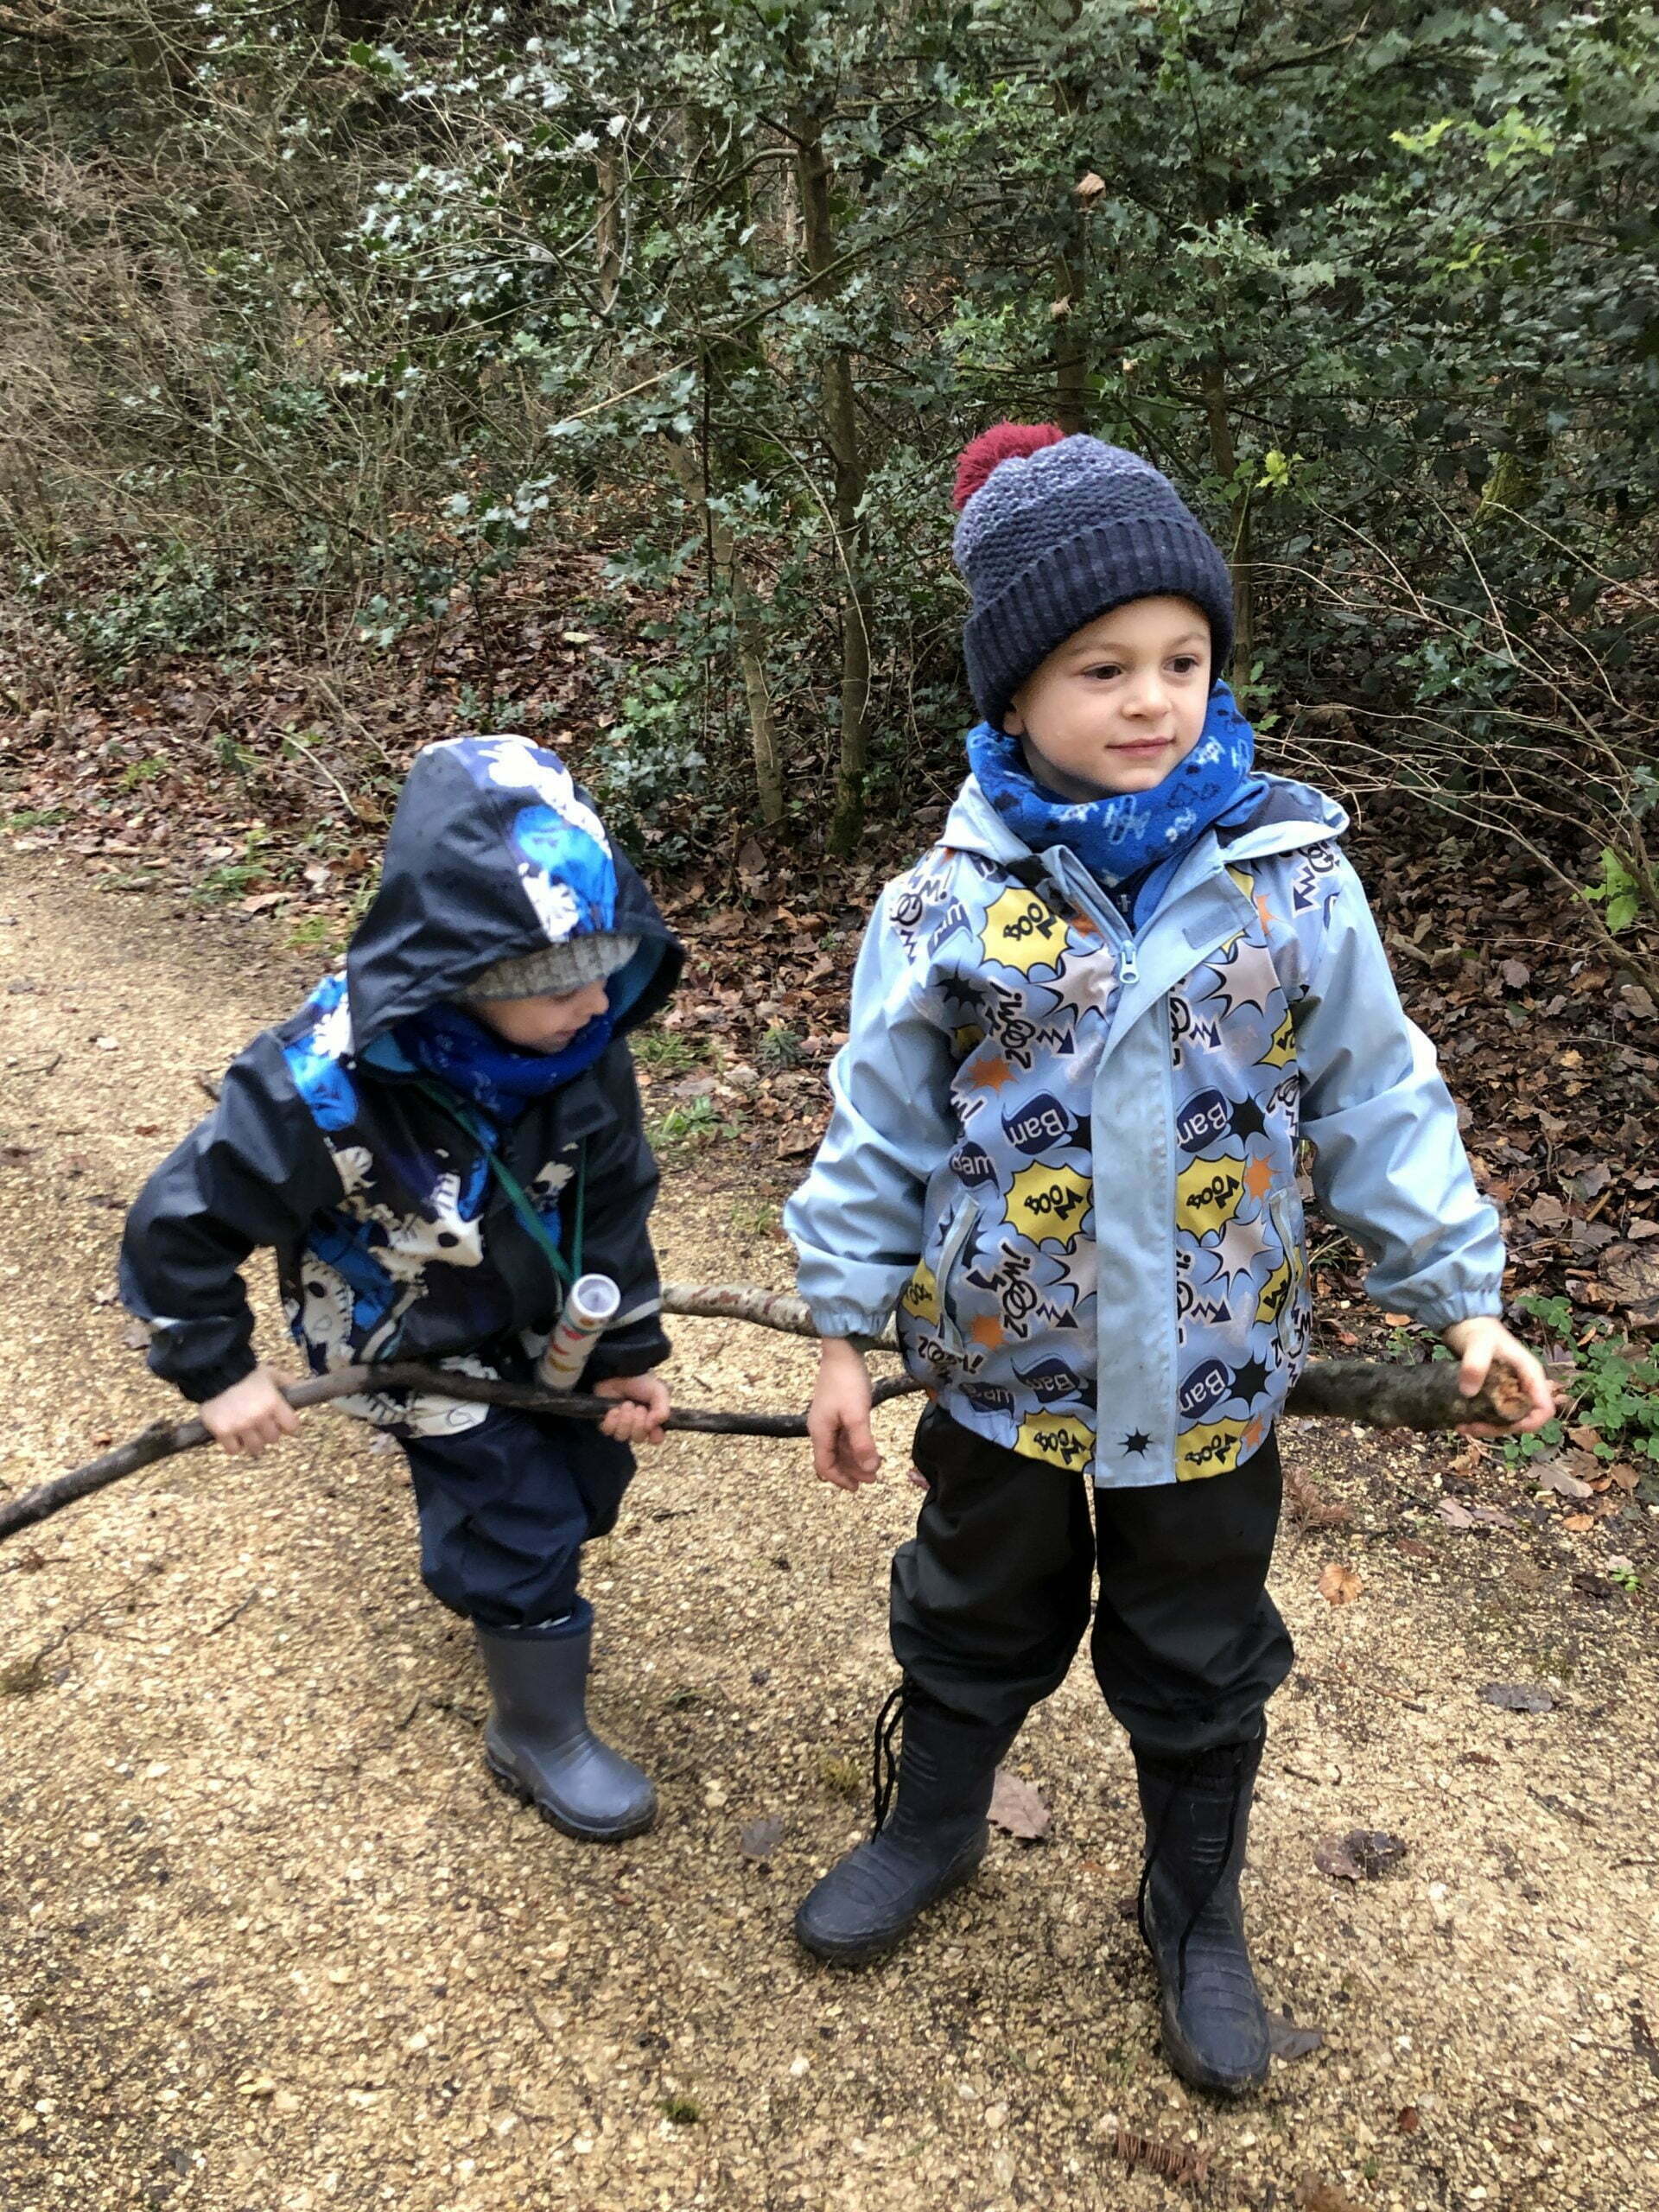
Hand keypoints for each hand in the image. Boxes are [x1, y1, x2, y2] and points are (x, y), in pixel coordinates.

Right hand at [200, 1366, 298, 1458]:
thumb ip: (286, 1382)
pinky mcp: (223, 1432)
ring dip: (252, 1441)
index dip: (287, 1425)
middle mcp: (258, 1416)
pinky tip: (232, 1434)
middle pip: (273, 1438)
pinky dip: (233, 1445)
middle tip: (260, 1423)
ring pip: (255, 1447)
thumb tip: (299, 1389)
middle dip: (268, 1432)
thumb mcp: (269, 1373)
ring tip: (246, 1429)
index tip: (281, 1422)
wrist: (214, 1375)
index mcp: (273, 1402)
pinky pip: (234, 1450)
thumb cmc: (245, 1375)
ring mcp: (240, 1425)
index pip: (292, 1427)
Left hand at [594, 1371, 669, 1444]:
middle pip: (638, 1438)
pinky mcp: (606, 1422)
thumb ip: (663, 1410)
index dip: (655, 1436)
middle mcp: (636, 1425)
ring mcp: (620, 1425)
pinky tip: (614, 1409)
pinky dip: (612, 1420)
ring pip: (622, 1437)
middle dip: (638, 1423)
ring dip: (625, 1420)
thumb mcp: (658, 1392)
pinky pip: (608, 1431)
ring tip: (626, 1405)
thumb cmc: (640, 1382)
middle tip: (638, 1408)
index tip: (652, 1427)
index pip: (656, 1439)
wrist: (619, 1372)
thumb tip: (653, 1425)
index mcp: (651, 1420)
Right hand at [807, 1339, 881, 1492]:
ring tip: (874, 1464)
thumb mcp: (857, 1415)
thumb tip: (868, 1470)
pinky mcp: (835, 1410)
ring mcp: (827, 1419)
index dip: (840, 1479)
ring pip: (838, 1447)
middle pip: (831, 1459)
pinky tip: (867, 1446)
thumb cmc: (847, 1383)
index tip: (857, 1488)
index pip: (825, 1466)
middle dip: (851, 1471)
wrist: (842, 1351)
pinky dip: (854, 1444)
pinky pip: (842, 1435)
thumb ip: (862, 1444)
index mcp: (820, 1432)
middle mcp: (820, 1428)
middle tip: (873, 1478)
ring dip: (854, 1458)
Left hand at [1440, 1317, 1558, 1438]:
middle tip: (1471, 1428)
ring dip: (1488, 1428)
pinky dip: (1481, 1421)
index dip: (1529, 1423)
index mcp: (1530, 1375)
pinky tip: (1462, 1421)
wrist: (1464, 1321)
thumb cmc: (1477, 1330)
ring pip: (1507, 1420)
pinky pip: (1494, 1413)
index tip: (1502, 1426)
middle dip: (1499, 1429)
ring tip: (1462, 1427)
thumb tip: (1468, 1393)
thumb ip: (1475, 1364)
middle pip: (1523, 1419)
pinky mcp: (1496, 1392)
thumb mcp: (1478, 1344)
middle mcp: (1524, 1386)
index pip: (1544, 1409)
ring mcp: (1510, 1390)